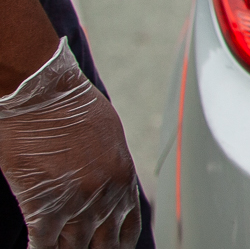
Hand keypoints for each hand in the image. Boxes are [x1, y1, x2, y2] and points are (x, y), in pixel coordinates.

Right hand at [0, 40, 141, 248]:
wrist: (43, 95)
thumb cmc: (72, 108)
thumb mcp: (108, 137)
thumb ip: (110, 169)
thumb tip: (107, 186)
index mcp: (124, 178)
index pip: (128, 228)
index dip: (117, 245)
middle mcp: (106, 197)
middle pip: (103, 246)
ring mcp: (76, 205)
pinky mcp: (44, 207)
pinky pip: (44, 246)